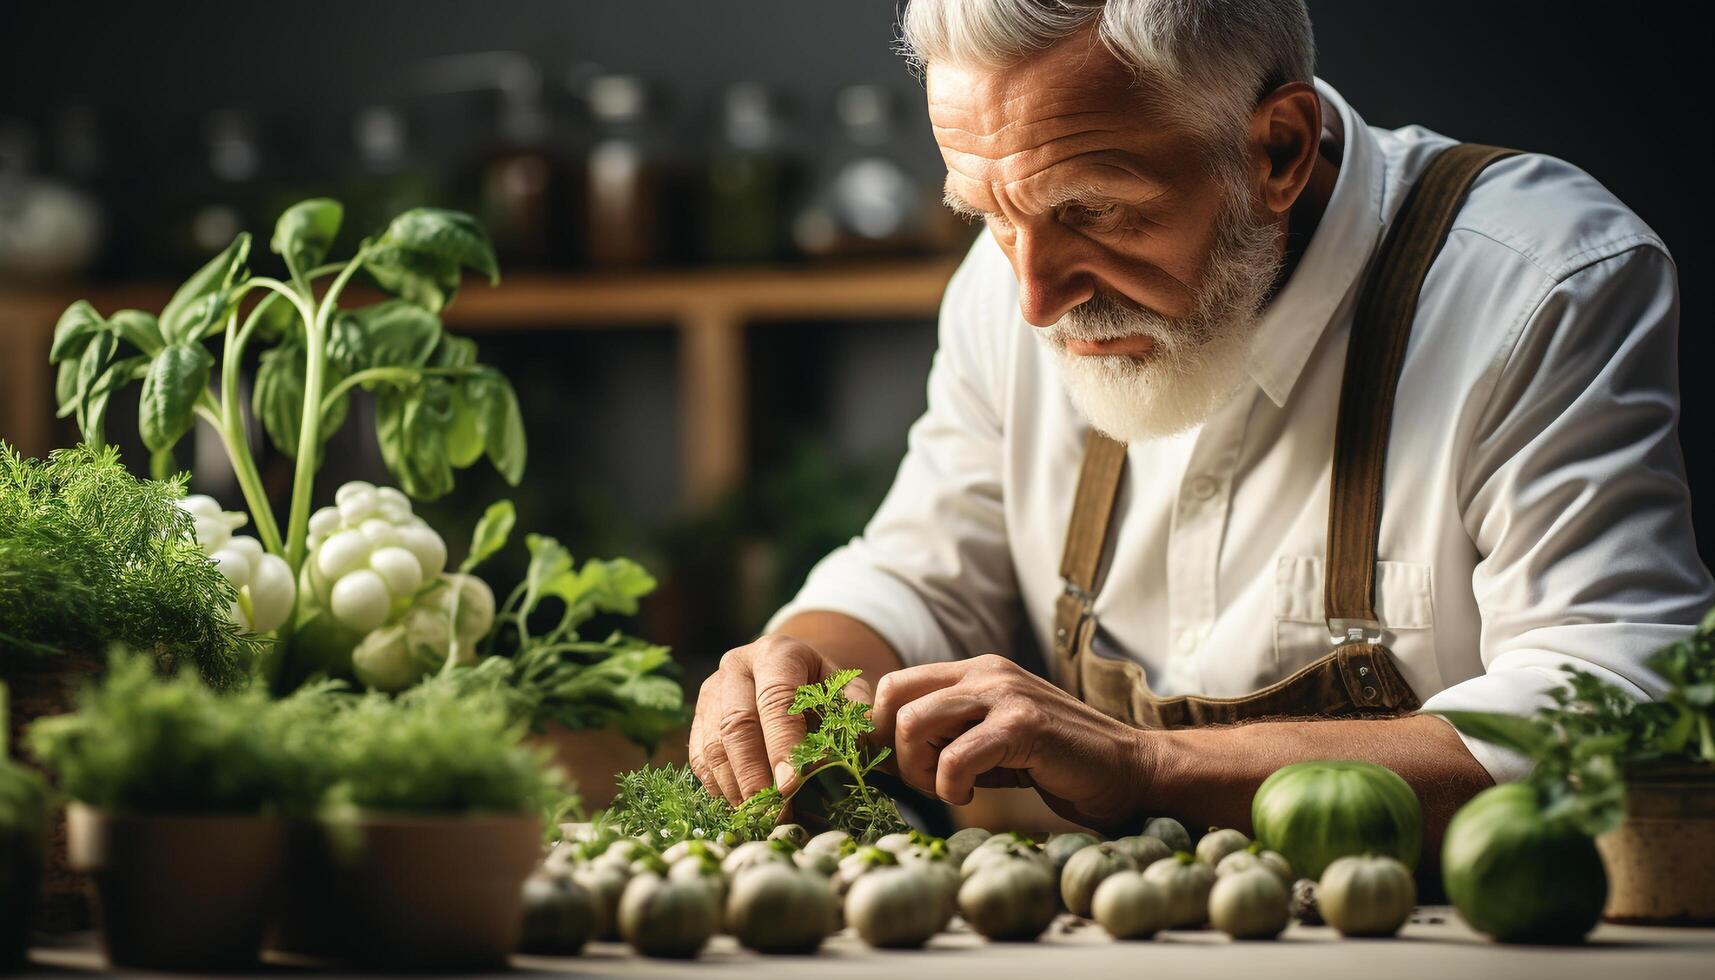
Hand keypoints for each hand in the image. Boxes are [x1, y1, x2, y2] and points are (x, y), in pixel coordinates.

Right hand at [689, 634, 874, 805]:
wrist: (794, 675)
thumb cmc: (825, 688)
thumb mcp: (848, 691)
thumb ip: (854, 716)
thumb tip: (852, 749)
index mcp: (778, 653)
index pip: (776, 698)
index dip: (782, 743)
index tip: (791, 784)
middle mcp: (737, 666)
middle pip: (737, 722)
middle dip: (753, 772)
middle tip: (771, 810)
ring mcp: (712, 690)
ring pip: (714, 742)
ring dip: (734, 786)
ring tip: (758, 815)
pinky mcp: (698, 716)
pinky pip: (700, 756)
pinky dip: (717, 786)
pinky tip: (739, 806)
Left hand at [871, 654, 1151, 831]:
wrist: (1127, 770)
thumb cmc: (1055, 761)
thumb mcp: (991, 739)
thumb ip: (948, 735)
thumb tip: (886, 754)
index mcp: (976, 670)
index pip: (895, 685)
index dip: (884, 732)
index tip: (904, 767)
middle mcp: (986, 671)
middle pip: (894, 701)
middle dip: (898, 753)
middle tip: (930, 781)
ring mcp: (1004, 694)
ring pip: (913, 723)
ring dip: (921, 769)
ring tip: (953, 787)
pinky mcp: (1021, 726)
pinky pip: (953, 758)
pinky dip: (951, 787)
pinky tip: (974, 793)